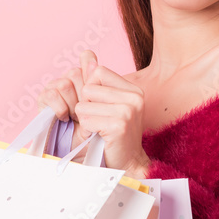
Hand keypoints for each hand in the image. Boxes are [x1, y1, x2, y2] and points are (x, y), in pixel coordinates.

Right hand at [36, 62, 93, 157]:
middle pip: (76, 72)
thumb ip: (99, 85)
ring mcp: (55, 87)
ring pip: (64, 84)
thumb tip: (93, 61)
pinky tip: (64, 118)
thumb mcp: (103, 107)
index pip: (87, 57)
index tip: (95, 91)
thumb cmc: (95, 128)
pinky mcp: (43, 99)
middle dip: (84, 96)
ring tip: (76, 118)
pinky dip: (60, 108)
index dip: (91, 71)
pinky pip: (52, 95)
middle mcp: (69, 79)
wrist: (82, 149)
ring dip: (72, 105)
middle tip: (86, 112)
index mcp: (86, 76)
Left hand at [73, 50, 151, 177]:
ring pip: (84, 104)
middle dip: (86, 106)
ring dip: (85, 120)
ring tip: (99, 130)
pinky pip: (86, 119)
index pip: (98, 72)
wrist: (127, 164)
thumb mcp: (108, 104)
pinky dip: (86, 130)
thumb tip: (86, 54)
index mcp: (133, 90)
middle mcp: (134, 97)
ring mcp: (128, 110)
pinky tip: (98, 137)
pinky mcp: (119, 125)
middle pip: (89, 88)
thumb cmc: (114, 136)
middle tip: (99, 122)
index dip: (91, 89)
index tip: (99, 107)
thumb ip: (98, 80)